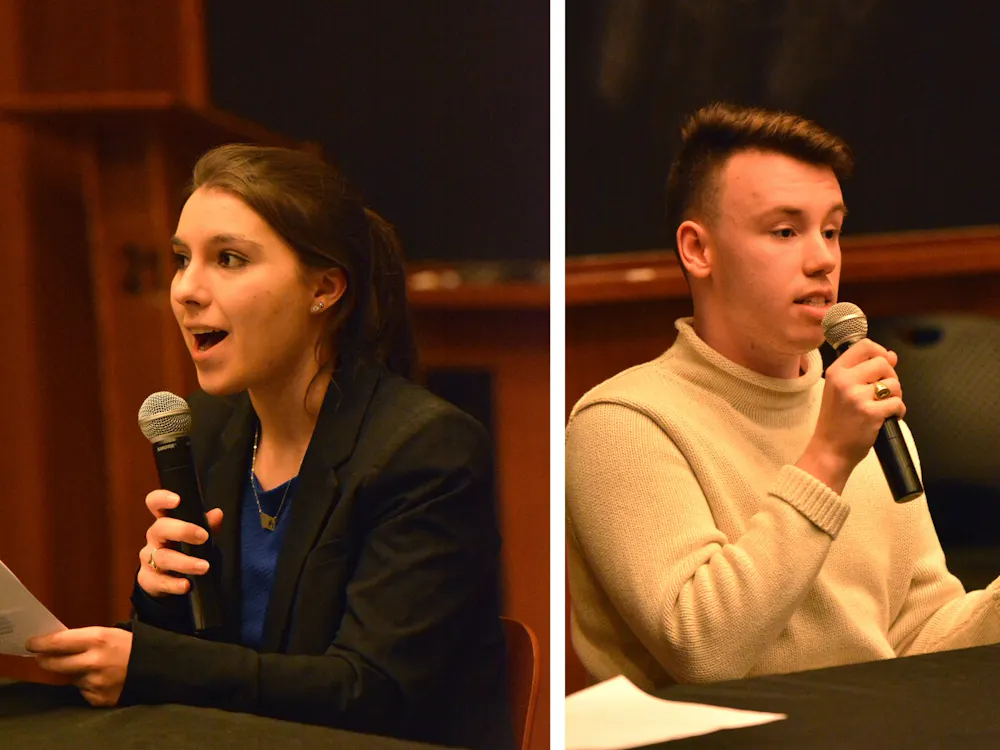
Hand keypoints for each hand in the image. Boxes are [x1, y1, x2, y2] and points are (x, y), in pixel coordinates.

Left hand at [27, 627, 131, 706]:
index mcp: (98, 639)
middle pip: (54, 664)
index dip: (40, 643)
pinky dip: (87, 685)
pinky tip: (102, 679)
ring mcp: (95, 682)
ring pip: (70, 678)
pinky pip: (82, 691)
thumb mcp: (109, 633)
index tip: (31, 644)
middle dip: (45, 660)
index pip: (58, 642)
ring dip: (74, 672)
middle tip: (42, 657)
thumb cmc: (130, 646)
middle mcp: (94, 661)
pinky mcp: (98, 698)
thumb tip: (55, 644)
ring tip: (92, 667)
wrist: (156, 668)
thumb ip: (82, 639)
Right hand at [137, 489, 223, 597]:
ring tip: (204, 567)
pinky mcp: (148, 579)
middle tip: (204, 537)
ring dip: (185, 562)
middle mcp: (154, 537)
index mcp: (165, 521)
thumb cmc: (185, 551)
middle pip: (160, 528)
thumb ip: (208, 526)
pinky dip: (174, 584)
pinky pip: (159, 581)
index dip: (162, 498)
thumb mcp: (198, 537)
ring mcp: (148, 558)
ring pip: (163, 557)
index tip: (177, 500)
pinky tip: (187, 586)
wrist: (166, 582)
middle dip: (182, 531)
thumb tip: (217, 513)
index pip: (155, 503)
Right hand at [798, 338, 905, 492]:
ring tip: (883, 407)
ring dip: (895, 396)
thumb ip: (864, 371)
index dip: (880, 352)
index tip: (883, 364)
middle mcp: (844, 381)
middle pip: (883, 363)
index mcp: (836, 372)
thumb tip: (891, 355)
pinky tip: (887, 418)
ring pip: (894, 384)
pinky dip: (898, 412)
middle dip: (891, 377)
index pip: (864, 346)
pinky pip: (898, 403)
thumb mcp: (841, 390)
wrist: (829, 450)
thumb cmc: (836, 421)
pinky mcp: (870, 413)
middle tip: (883, 393)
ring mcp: (856, 397)